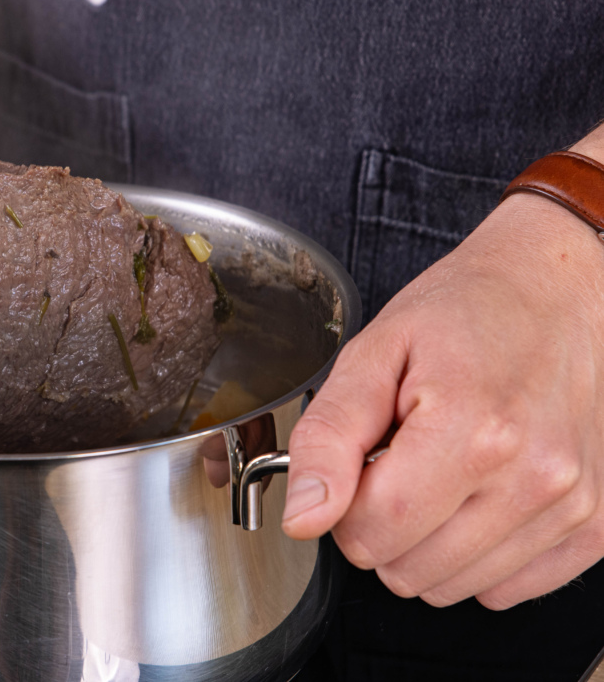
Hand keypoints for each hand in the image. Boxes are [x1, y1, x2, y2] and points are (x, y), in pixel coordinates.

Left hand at [282, 190, 603, 609]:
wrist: (562, 289)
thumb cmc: (467, 312)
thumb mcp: (374, 353)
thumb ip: (328, 438)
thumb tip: (303, 517)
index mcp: (473, 432)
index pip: (371, 532)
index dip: (343, 507)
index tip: (359, 462)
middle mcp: (534, 478)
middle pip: (409, 570)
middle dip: (382, 524)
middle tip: (401, 458)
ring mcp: (573, 507)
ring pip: (453, 588)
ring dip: (429, 541)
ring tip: (443, 468)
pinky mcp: (596, 527)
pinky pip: (508, 589)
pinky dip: (478, 554)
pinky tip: (479, 494)